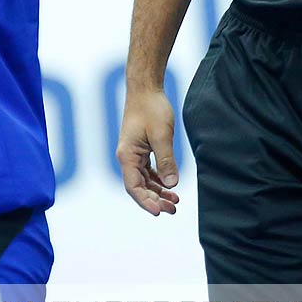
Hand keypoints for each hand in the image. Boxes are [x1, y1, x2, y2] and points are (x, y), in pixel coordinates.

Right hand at [116, 85, 180, 215]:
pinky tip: (169, 185)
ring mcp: (133, 154)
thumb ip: (166, 160)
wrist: (145, 89)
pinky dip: (157, 180)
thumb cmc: (151, 109)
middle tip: (173, 209)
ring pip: (144, 180)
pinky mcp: (140, 149)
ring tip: (175, 201)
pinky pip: (147, 171)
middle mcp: (127, 158)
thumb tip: (172, 184)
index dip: (146, 202)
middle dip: (155, 200)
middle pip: (139, 187)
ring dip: (157, 192)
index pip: (134, 187)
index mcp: (127, 156)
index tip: (159, 212)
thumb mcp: (162, 135)